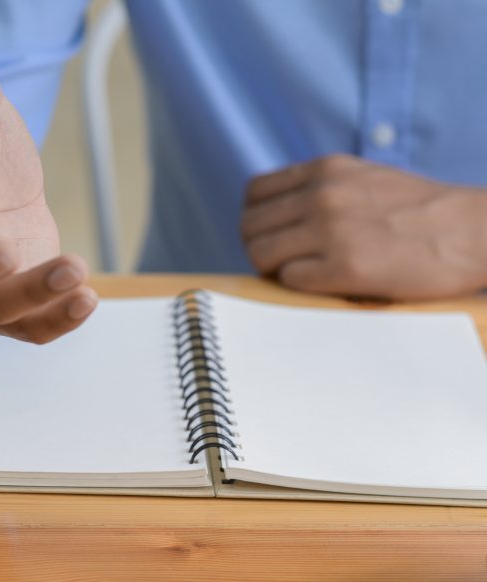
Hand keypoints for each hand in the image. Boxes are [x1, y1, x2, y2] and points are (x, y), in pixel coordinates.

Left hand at [241, 154, 486, 299]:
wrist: (477, 232)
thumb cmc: (421, 211)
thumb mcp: (364, 178)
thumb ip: (321, 188)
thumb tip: (277, 213)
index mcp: (325, 170)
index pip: (254, 193)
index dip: (259, 218)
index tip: (275, 234)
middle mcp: (323, 195)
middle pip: (249, 227)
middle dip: (261, 247)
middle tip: (285, 262)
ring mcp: (332, 231)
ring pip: (261, 254)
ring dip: (275, 269)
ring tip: (303, 274)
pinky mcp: (346, 267)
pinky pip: (290, 280)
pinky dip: (299, 286)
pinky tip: (326, 283)